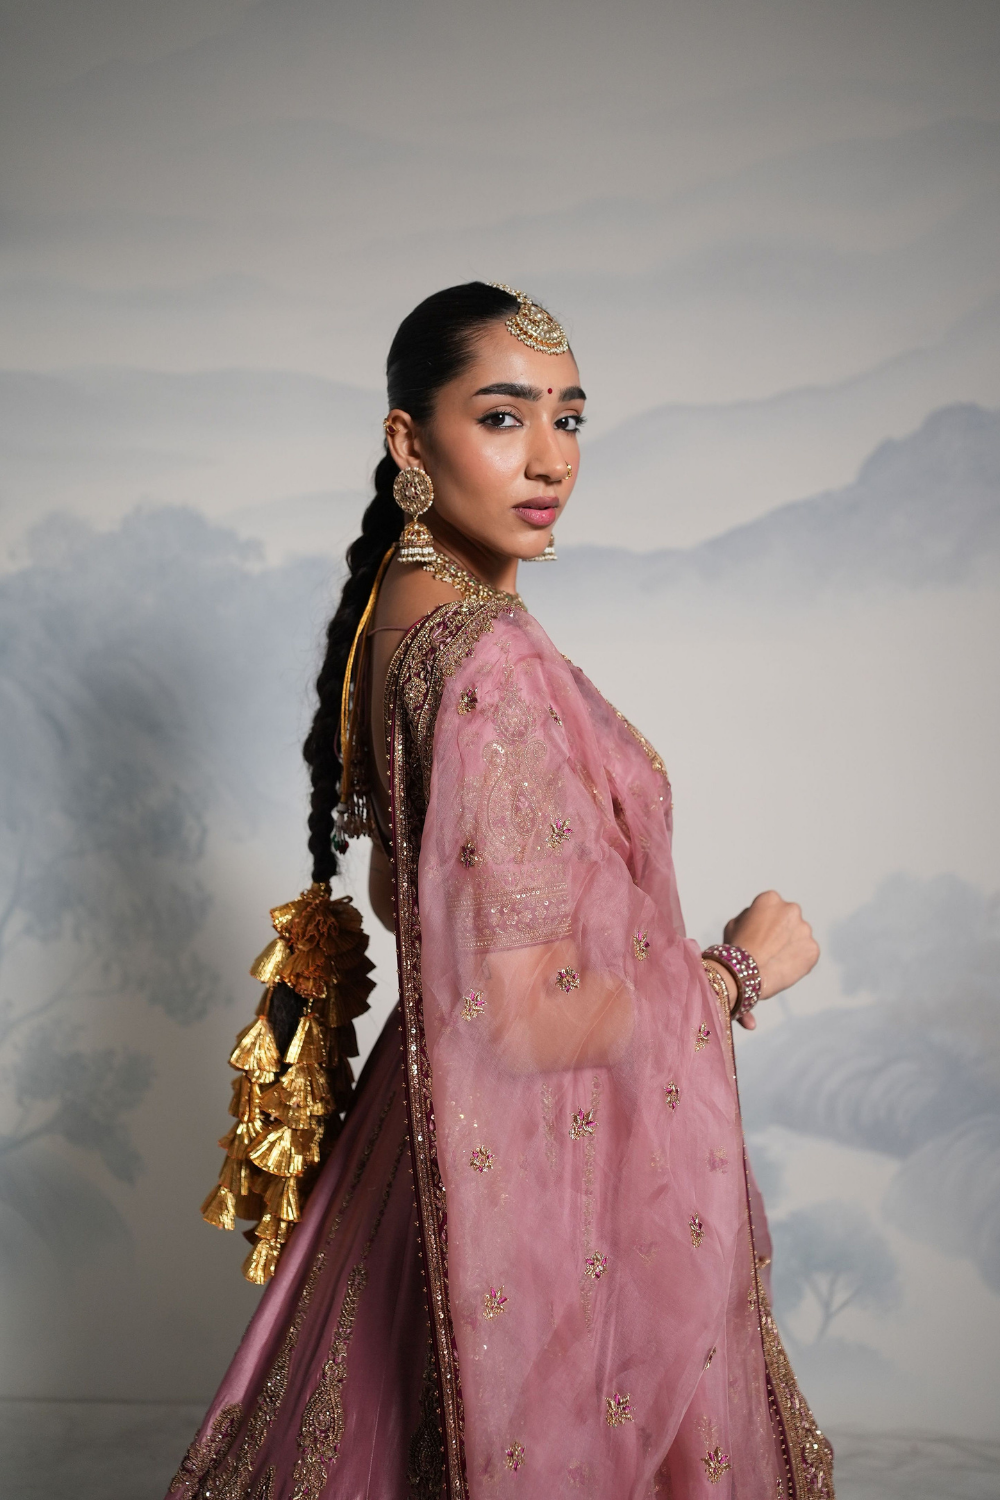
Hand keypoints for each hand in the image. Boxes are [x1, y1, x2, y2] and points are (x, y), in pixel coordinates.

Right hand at [721, 890, 819, 1028]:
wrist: (745, 974)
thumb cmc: (735, 948)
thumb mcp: (734, 922)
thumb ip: (751, 916)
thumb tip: (760, 918)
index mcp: (770, 899)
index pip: (771, 906)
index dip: (764, 921)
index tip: (759, 933)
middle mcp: (791, 909)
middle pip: (789, 918)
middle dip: (782, 930)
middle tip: (770, 947)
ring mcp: (805, 929)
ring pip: (800, 935)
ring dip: (792, 944)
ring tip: (776, 960)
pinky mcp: (813, 949)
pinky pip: (807, 953)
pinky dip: (800, 960)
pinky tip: (784, 967)